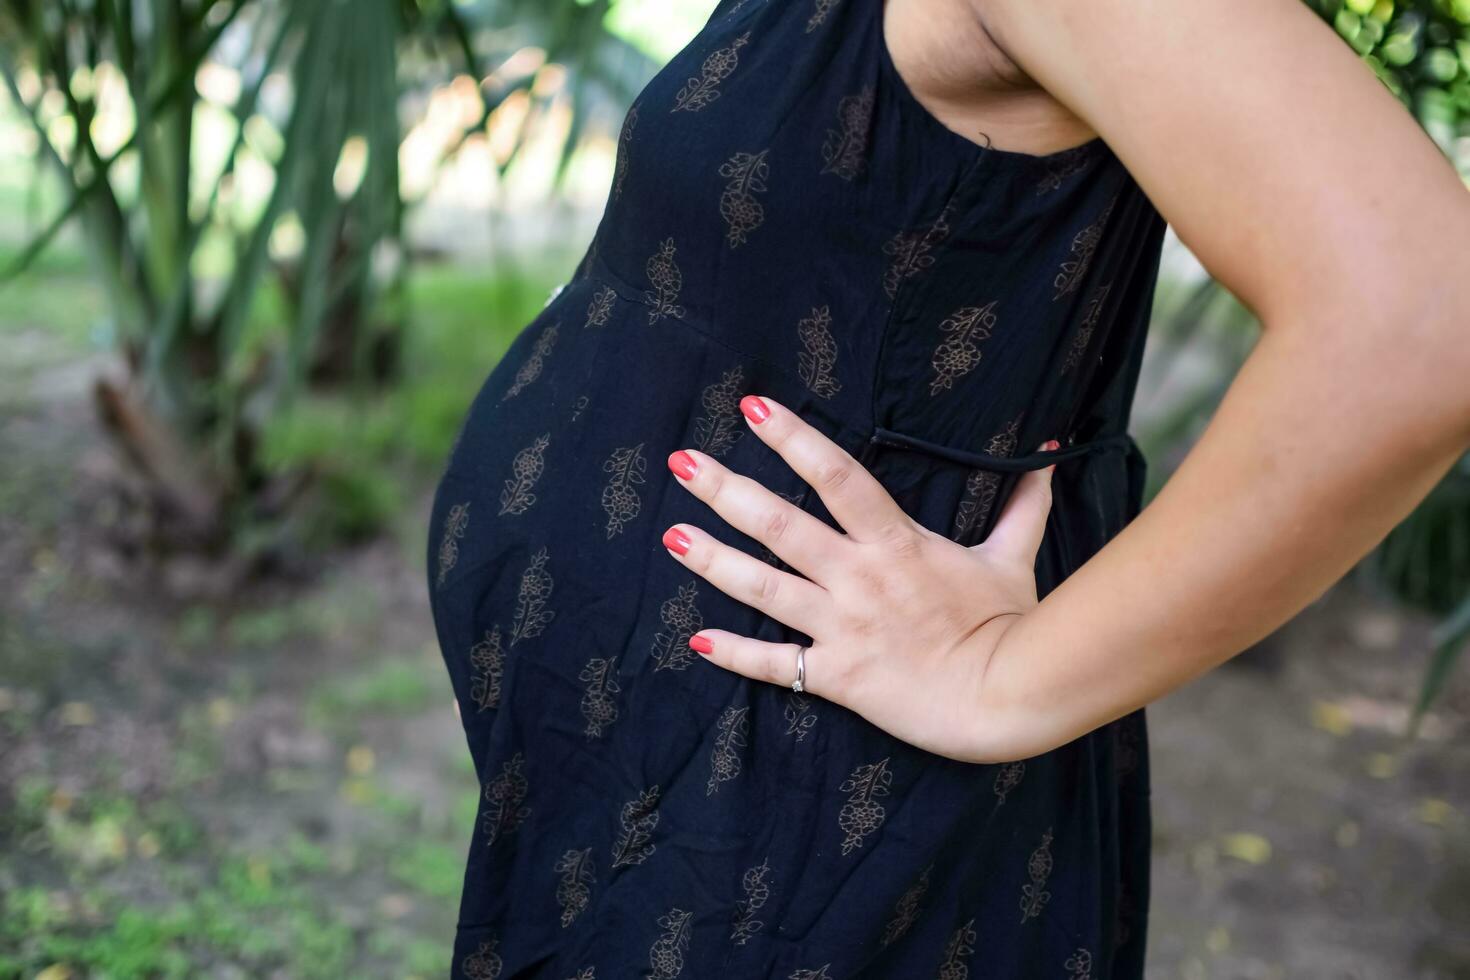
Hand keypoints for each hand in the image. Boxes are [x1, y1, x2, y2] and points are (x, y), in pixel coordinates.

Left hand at [660, 393, 1059, 763]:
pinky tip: (697, 641)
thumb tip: (1046, 449)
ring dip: (713, 561)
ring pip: (764, 588)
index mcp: (896, 542)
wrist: (1009, 696)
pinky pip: (776, 666)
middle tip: (681, 463)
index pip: (837, 477)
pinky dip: (736, 655)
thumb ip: (1022, 501)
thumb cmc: (1012, 623)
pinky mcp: (837, 677)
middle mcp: (858, 579)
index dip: (793, 440)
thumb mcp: (1013, 556)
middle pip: (780, 526)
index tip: (754, 409)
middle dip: (727, 491)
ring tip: (670, 536)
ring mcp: (842, 628)